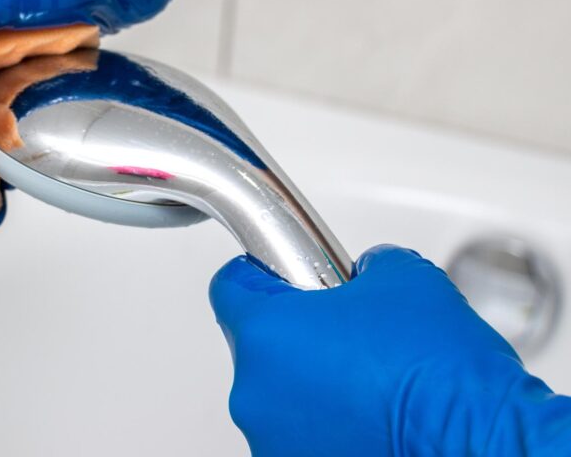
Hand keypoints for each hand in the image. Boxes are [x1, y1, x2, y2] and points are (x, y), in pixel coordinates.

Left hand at [210, 245, 570, 455]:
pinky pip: (300, 435)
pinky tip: (371, 418)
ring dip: (312, 387)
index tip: (284, 276)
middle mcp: (253, 391)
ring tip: (370, 384)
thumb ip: (364, 267)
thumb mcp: (403, 277)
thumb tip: (362, 279)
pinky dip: (327, 425)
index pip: (230, 285)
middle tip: (349, 335)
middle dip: (298, 337)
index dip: (262, 275)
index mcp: (265, 332)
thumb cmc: (437, 368)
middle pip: (258, 346)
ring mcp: (270, 439)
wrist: (477, 440)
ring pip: (279, 395)